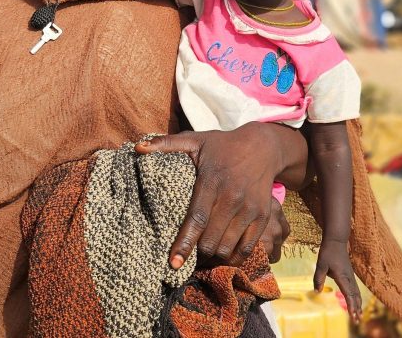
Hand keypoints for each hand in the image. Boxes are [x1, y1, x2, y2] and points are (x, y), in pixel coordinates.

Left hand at [135, 123, 304, 267]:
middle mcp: (232, 198)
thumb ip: (166, 144)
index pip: (196, 219)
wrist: (262, 147)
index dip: (184, 243)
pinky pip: (249, 247)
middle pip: (211, 239)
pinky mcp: (263, 217)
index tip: (173, 262)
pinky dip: (235, 257)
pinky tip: (223, 255)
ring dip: (213, 257)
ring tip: (202, 257)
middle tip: (186, 257)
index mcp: (212, 181)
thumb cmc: (222, 145)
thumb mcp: (195, 140)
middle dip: (197, 254)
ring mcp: (250, 209)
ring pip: (229, 247)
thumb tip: (138, 148)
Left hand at [315, 238, 361, 323]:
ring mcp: (351, 276)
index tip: (353, 316)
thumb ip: (318, 278)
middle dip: (356, 309)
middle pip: (355, 296)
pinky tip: (356, 303)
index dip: (351, 306)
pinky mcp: (350, 275)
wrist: (336, 241)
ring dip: (358, 304)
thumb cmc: (328, 252)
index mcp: (343, 277)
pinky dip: (357, 298)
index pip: (348, 294)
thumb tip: (316, 291)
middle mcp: (349, 278)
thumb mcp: (320, 264)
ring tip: (358, 315)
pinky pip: (355, 289)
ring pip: (357, 293)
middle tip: (357, 321)